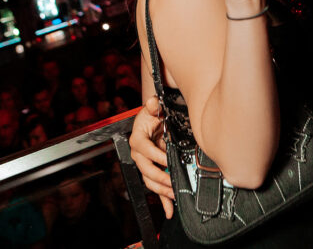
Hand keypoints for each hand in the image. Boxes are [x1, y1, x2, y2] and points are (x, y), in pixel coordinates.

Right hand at [129, 96, 173, 217]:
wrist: (153, 122)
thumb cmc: (152, 116)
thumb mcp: (153, 109)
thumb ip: (153, 105)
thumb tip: (153, 102)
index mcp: (138, 141)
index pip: (146, 151)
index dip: (157, 156)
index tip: (169, 159)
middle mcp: (139, 155)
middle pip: (147, 170)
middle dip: (160, 178)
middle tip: (172, 182)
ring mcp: (145, 165)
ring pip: (151, 182)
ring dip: (162, 191)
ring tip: (174, 195)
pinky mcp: (152, 173)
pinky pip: (156, 189)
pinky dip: (163, 201)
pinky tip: (170, 210)